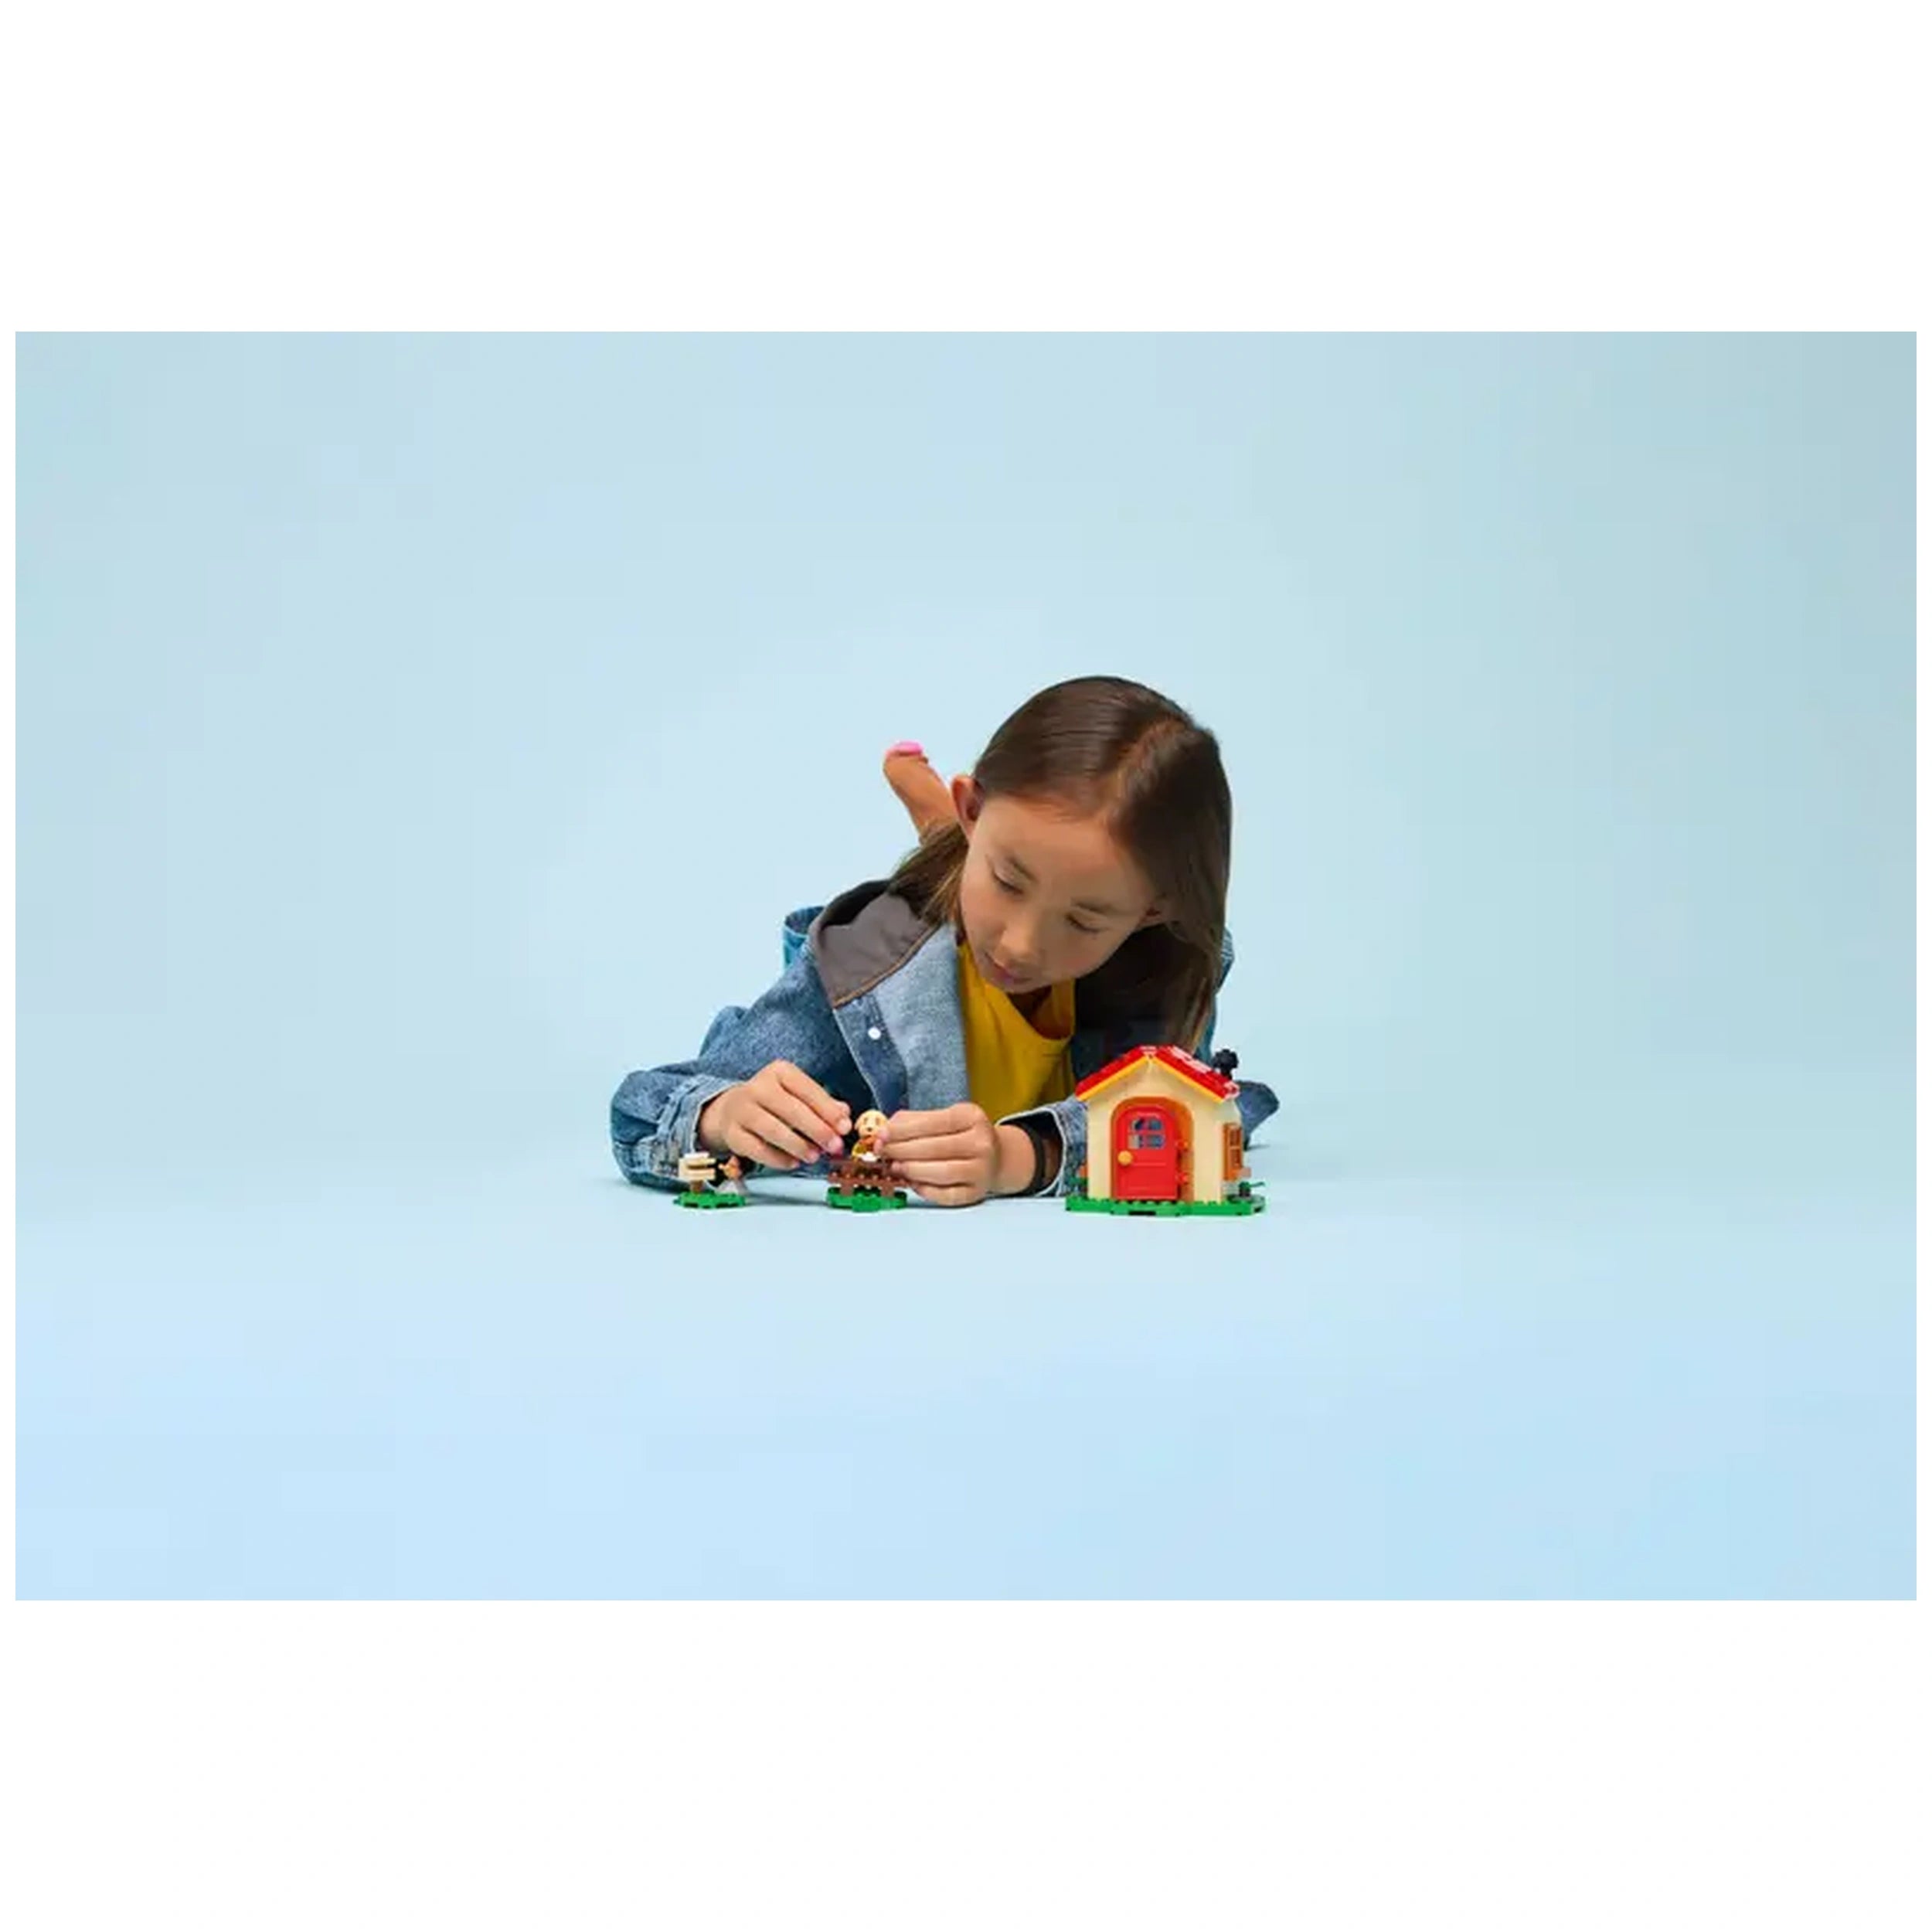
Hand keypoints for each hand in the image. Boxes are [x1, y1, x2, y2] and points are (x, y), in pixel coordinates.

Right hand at [698, 1062, 851, 1169]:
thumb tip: (844, 1116)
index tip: (844, 1127)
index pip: (807, 1089)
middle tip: (834, 1146)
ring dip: (798, 1146)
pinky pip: (757, 1149)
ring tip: (814, 1156)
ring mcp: (742, 1110)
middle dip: (817, 1130)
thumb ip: (822, 1104)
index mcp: (779, 1072)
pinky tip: (793, 1162)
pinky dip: (777, 1159)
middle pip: (791, 1110)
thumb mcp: (797, 1095)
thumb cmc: (773, 1103)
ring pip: (773, 1130)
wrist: (730, 1110)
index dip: (828, 1110)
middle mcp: (758, 1087)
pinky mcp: (732, 1134)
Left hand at [875, 1102, 1020, 1206]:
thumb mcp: (945, 1117)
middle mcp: (981, 1143)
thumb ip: (913, 1121)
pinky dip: (924, 1189)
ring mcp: (981, 1170)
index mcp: (972, 1117)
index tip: (881, 1135)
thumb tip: (883, 1129)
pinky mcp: (976, 1193)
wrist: (997, 1157)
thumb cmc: (963, 1135)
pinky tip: (911, 1181)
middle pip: (935, 1149)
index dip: (903, 1130)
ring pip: (940, 1173)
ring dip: (911, 1170)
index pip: (933, 1123)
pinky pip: (946, 1195)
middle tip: (882, 1152)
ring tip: (895, 1166)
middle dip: (901, 1150)